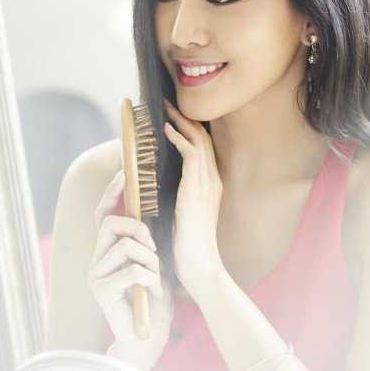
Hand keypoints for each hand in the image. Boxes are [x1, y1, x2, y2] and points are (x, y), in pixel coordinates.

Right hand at [89, 170, 174, 370]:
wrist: (147, 338)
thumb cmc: (153, 300)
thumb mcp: (155, 264)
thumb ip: (149, 242)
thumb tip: (154, 212)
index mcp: (108, 250)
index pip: (103, 214)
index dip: (111, 192)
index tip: (124, 172)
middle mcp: (97, 259)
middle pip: (110, 223)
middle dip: (137, 228)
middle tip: (154, 246)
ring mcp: (96, 275)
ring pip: (123, 246)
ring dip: (149, 259)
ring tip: (156, 277)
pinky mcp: (101, 291)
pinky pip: (129, 270)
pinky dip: (149, 278)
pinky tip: (154, 292)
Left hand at [163, 99, 224, 290]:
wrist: (200, 266)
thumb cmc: (187, 247)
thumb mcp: (181, 216)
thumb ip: (176, 198)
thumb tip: (157, 186)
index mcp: (210, 186)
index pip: (203, 149)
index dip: (190, 130)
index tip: (174, 118)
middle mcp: (212, 180)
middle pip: (203, 138)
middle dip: (186, 119)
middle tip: (169, 104)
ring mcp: (208, 183)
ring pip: (199, 140)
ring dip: (181, 122)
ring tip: (166, 109)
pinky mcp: (198, 188)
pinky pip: (191, 153)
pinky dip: (179, 139)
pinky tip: (166, 130)